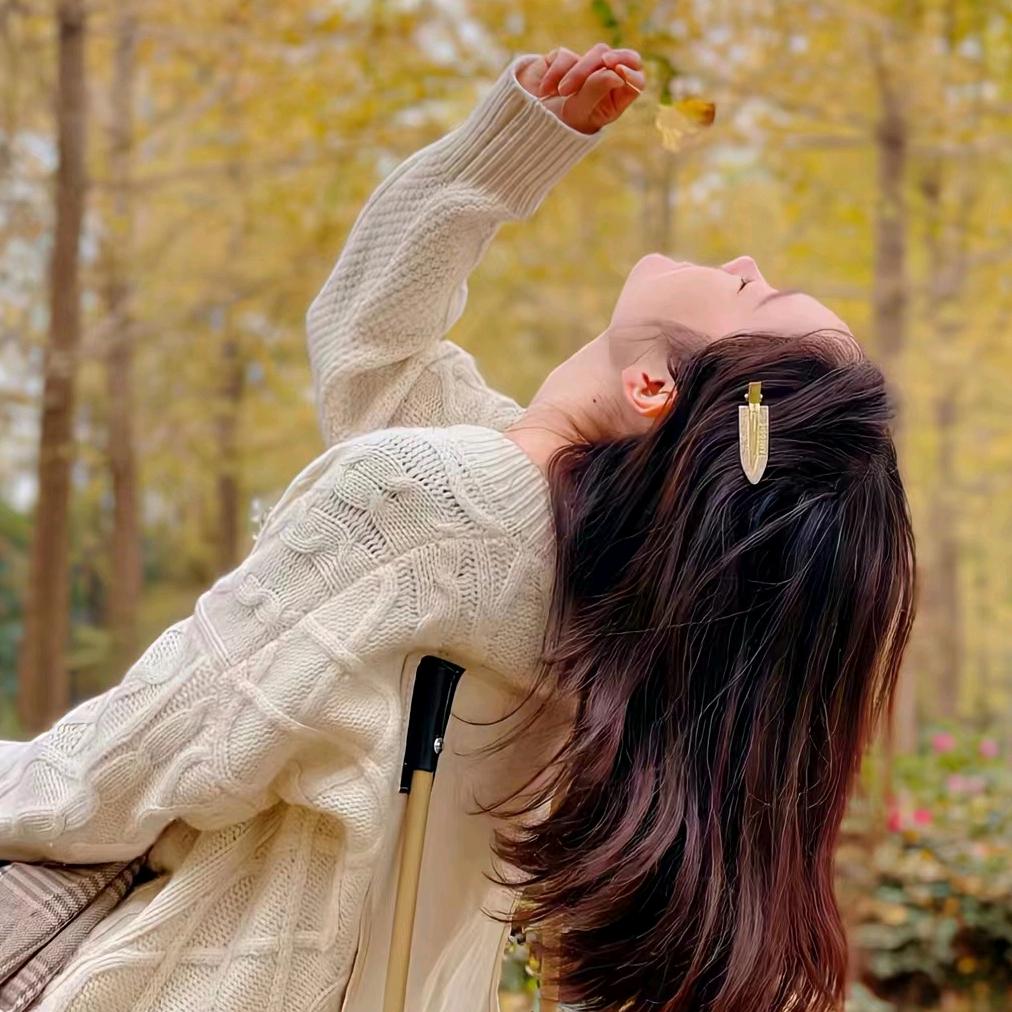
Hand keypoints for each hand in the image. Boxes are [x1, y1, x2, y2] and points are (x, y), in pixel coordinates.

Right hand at [516, 42, 644, 134]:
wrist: (527, 123)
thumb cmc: (559, 125)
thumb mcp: (581, 113)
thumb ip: (598, 90)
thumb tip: (616, 72)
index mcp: (615, 99)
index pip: (636, 78)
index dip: (631, 71)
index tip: (618, 72)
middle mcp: (605, 81)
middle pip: (618, 59)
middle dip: (612, 58)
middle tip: (605, 61)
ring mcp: (586, 68)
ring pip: (596, 53)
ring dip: (579, 72)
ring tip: (563, 92)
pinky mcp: (566, 60)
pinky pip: (567, 56)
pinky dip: (556, 73)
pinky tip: (545, 91)